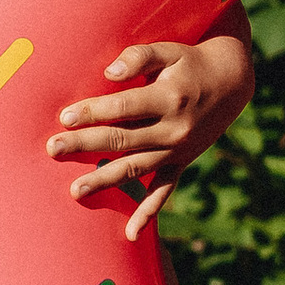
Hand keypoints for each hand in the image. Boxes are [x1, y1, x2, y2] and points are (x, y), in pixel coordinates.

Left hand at [46, 24, 256, 238]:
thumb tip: (109, 73)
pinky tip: (130, 233)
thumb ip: (139, 57)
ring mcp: (177, 150)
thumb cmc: (191, 63)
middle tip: (53, 149)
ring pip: (135, 168)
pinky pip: (163, 192)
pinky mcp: (181, 163)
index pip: (122, 107)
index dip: (93, 112)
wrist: (232, 83)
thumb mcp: (170, 51)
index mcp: (168, 98)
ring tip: (75, 191)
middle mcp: (173, 129)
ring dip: (104, 180)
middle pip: (122, 140)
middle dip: (84, 145)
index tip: (65, 117)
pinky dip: (148, 213)